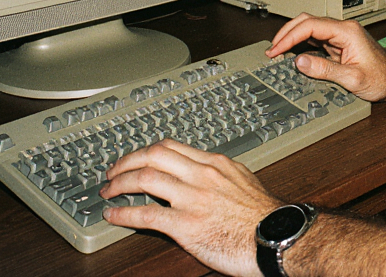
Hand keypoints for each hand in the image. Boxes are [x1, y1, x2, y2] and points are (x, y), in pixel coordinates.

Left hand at [101, 139, 276, 276]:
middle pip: (153, 155)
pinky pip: (146, 215)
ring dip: (119, 184)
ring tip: (109, 192)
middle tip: (113, 172)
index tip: (134, 159)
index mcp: (215, 164)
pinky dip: (123, 214)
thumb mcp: (242, 181)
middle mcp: (202, 175)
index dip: (145, 151)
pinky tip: (113, 216)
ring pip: (145, 179)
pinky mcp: (186, 225)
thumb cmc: (264, 216)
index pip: (170, 146)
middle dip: (126, 162)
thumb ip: (219, 174)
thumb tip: (200, 172)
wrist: (277, 238)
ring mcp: (193, 199)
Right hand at [267, 13, 385, 100]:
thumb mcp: (352, 78)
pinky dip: (300, 44)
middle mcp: (343, 29)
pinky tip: (292, 54)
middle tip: (272, 50)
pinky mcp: (338, 44)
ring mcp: (340, 36)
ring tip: (277, 52)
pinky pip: (314, 39)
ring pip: (309, 28)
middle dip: (286, 33)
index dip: (289, 36)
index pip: (310, 26)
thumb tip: (300, 62)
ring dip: (292, 38)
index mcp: (346, 31)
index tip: (276, 49)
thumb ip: (325, 70)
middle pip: (306, 21)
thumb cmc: (382, 77)